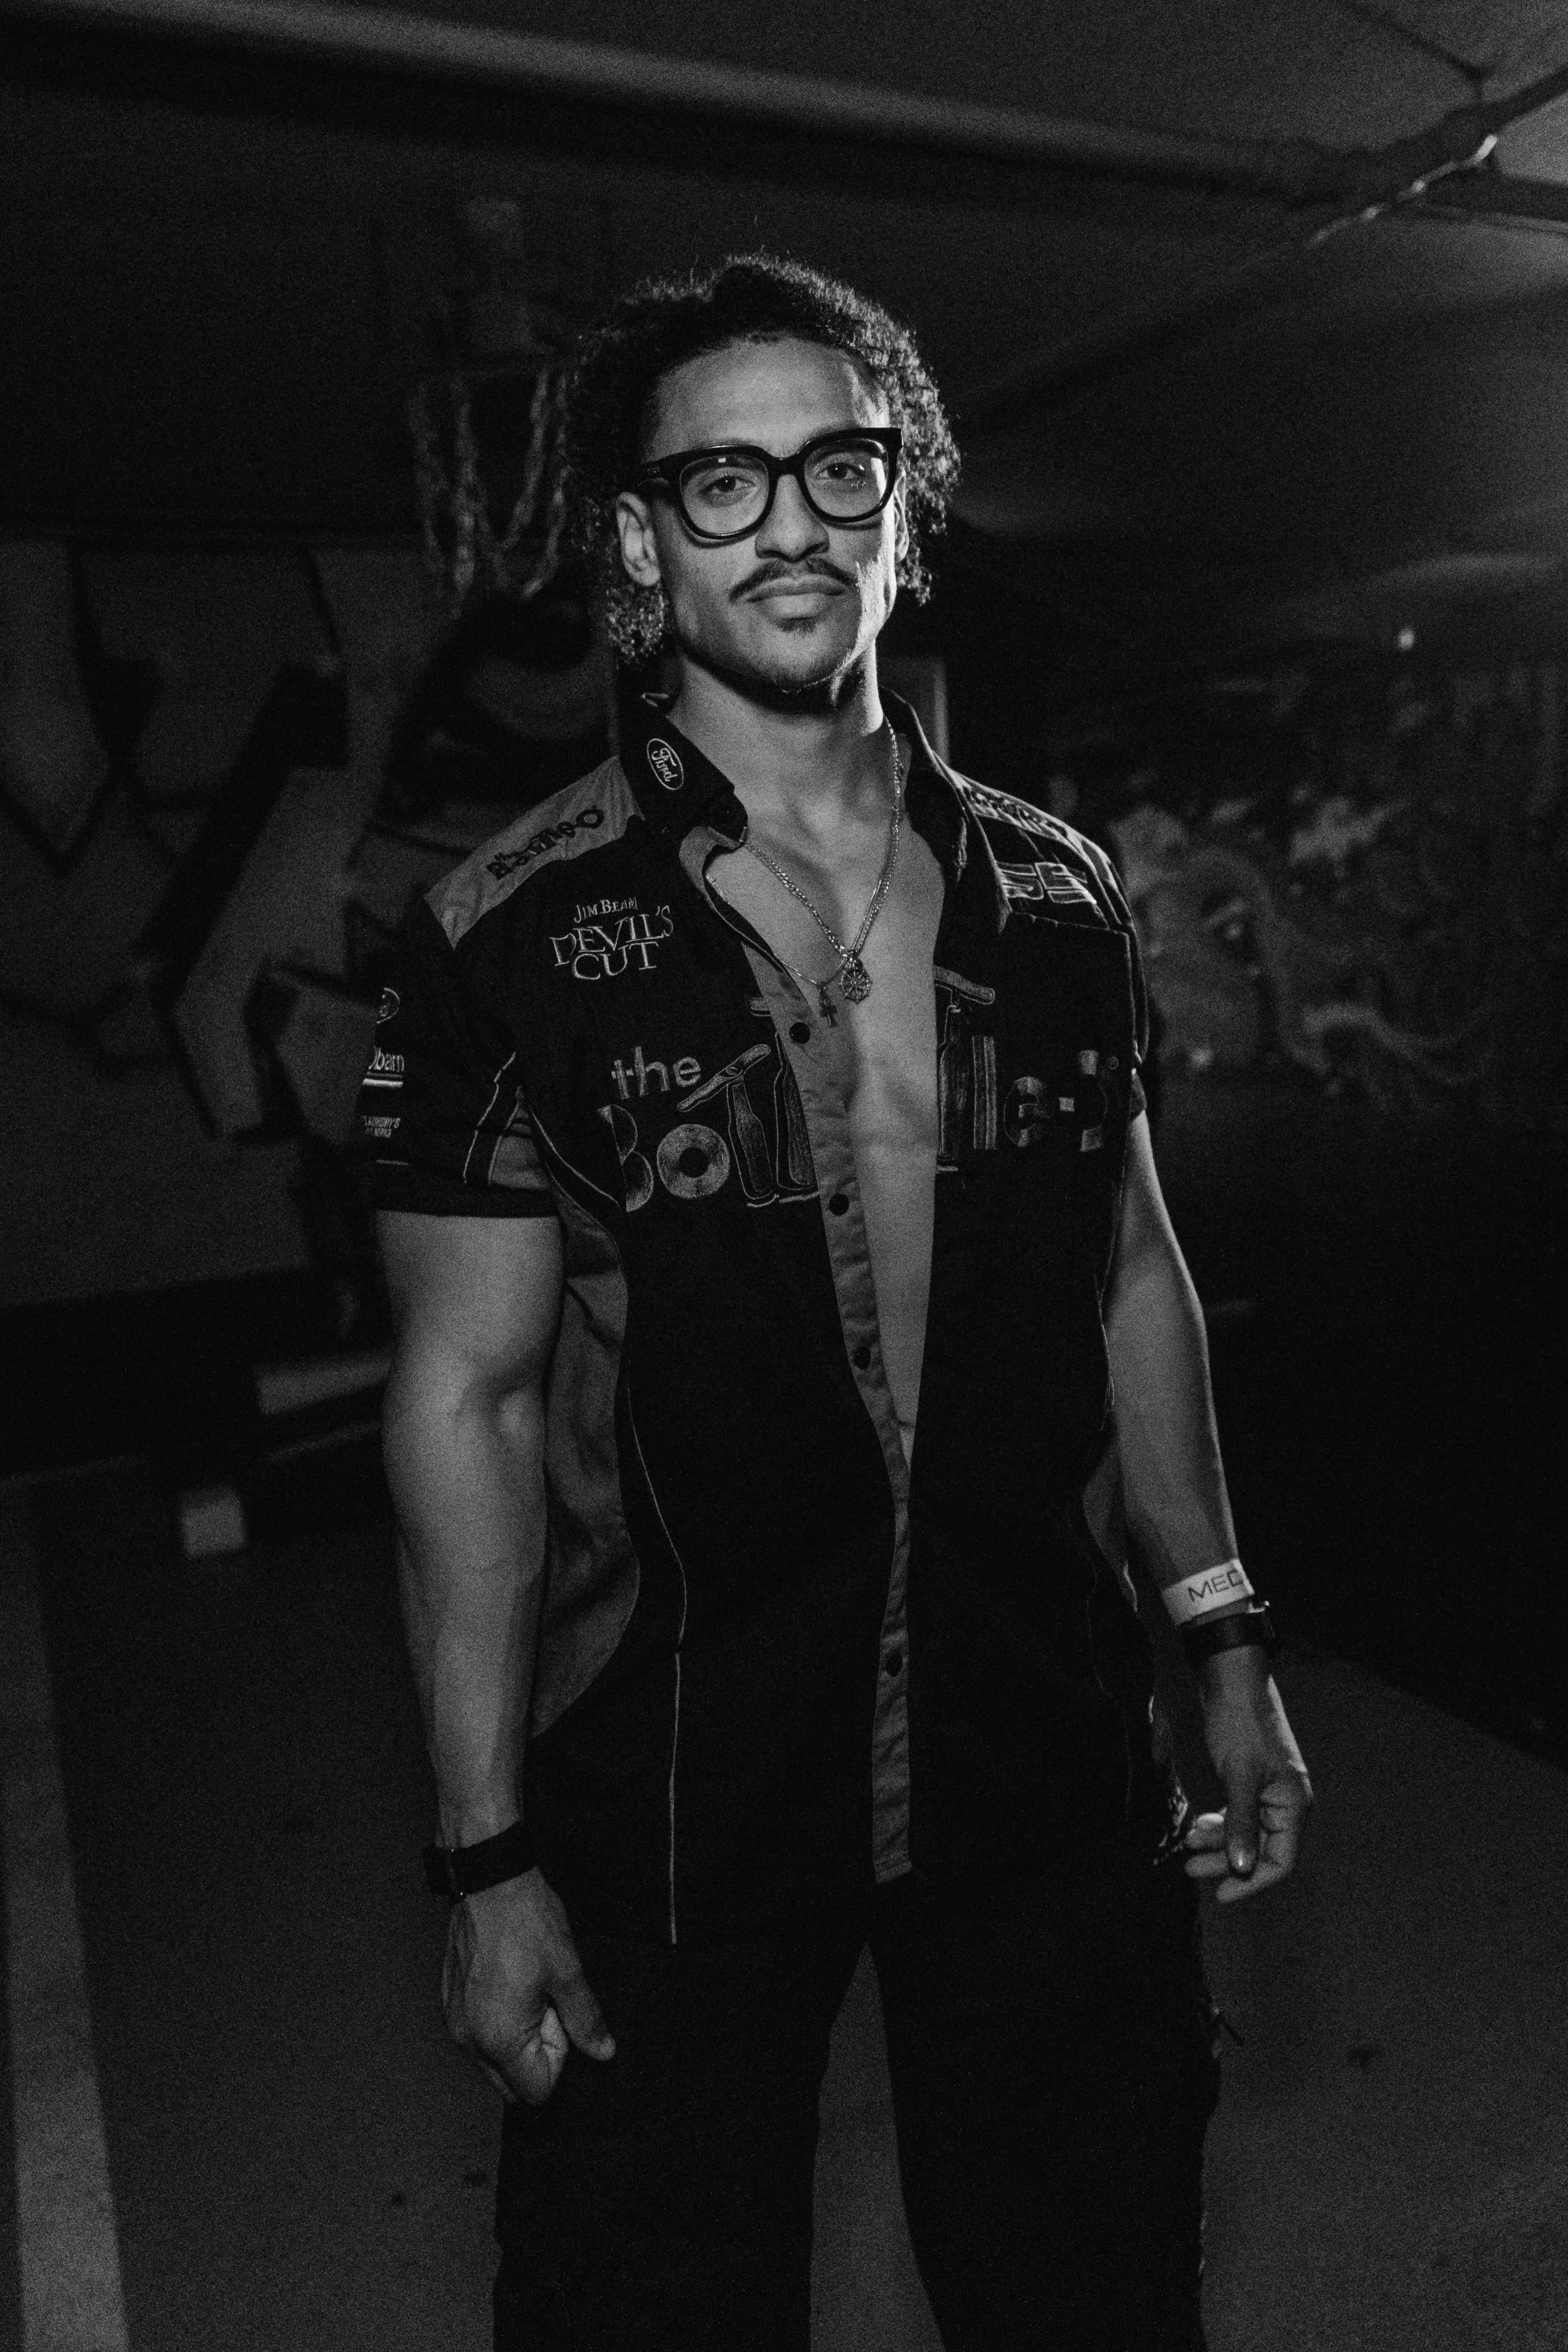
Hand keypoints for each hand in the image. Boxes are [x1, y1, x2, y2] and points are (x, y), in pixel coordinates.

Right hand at [441, 1867, 615, 2103]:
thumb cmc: (525, 1920)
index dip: (558, 2056)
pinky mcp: (450, 2002)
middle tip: (545, 2003)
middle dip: (535, 2053)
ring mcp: (455, 2021)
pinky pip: (479, 2034)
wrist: (488, 1879)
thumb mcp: (568, 1971)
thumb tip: (603, 2052)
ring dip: (516, 2037)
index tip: (558, 2015)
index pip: (537, 2090)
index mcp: (498, 2039)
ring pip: (494, 2059)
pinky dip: (498, 2021)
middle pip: (511, 2082)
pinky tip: (509, 1981)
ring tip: (527, 1987)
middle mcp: (469, 2039)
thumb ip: (586, 2020)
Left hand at [1184, 1649, 1312, 1903]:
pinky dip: (1219, 1823)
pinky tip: (1198, 1826)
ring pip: (1244, 1832)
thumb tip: (1241, 1869)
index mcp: (1293, 1804)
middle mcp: (1285, 1802)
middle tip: (1189, 1869)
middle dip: (1225, 1862)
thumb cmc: (1240, 1724)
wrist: (1231, 1680)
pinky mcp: (1249, 1780)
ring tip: (1188, 1844)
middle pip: (1259, 1850)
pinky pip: (1237, 1814)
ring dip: (1217, 1842)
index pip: (1280, 1861)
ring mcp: (1267, 1791)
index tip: (1219, 1894)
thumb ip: (1241, 1824)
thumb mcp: (1239, 1777)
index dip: (1251, 1882)